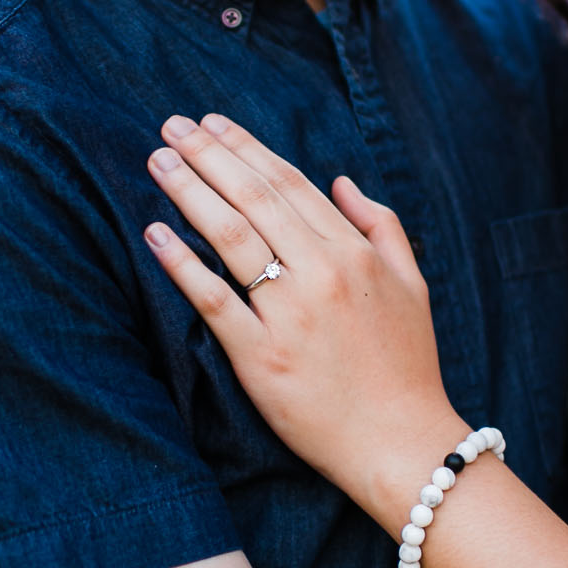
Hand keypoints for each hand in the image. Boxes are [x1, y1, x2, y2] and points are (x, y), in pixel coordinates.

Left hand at [144, 113, 463, 501]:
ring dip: (190, 192)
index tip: (212, 124)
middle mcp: (322, 274)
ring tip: (158, 161)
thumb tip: (342, 181)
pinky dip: (182, 264)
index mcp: (355, 253)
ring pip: (232, 237)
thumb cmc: (408, 366)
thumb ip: (380, 226)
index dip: (247, 148)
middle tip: (170, 124)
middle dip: (209, 155)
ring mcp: (289, 315)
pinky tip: (156, 234)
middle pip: (254, 198)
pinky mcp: (260, 358)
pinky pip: (213, 301)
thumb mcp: (411, 285)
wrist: (402, 443)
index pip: (291, 184)